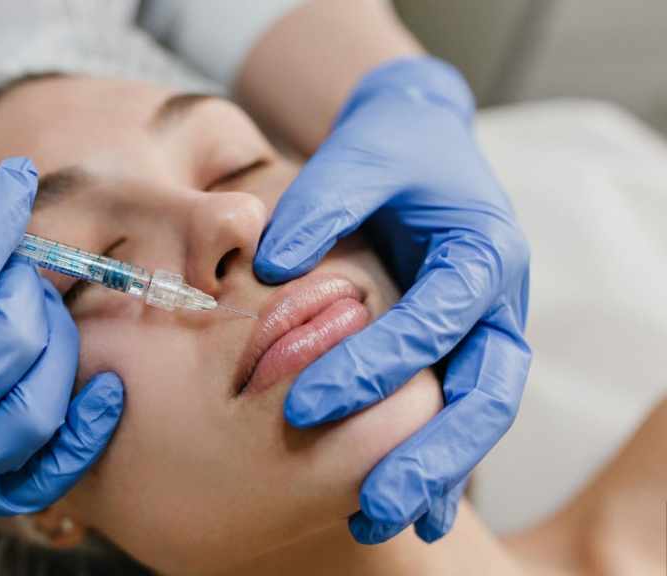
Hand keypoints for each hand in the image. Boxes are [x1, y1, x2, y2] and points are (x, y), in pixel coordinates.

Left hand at [254, 58, 530, 543]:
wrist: (419, 144)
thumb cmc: (391, 150)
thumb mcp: (361, 154)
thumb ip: (321, 203)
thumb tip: (271, 269)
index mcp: (485, 251)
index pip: (435, 320)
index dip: (375, 366)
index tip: (303, 405)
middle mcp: (499, 304)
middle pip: (484, 393)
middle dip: (431, 453)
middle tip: (373, 504)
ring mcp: (486, 335)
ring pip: (478, 419)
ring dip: (436, 474)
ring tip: (381, 520)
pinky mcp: (463, 353)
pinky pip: (457, 416)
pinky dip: (438, 466)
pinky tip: (405, 514)